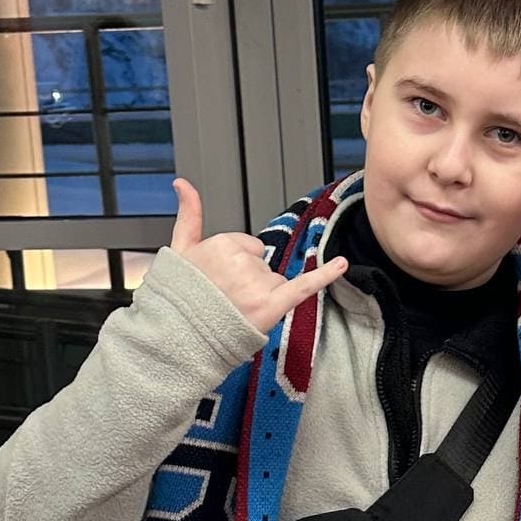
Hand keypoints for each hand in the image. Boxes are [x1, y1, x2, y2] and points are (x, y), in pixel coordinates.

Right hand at [169, 178, 345, 334]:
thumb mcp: (179, 250)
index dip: (235, 265)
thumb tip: (183, 183)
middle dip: (247, 280)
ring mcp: (257, 284)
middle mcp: (242, 262)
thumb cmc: (179, 297)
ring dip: (260, 295)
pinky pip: (305, 285)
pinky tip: (341, 264)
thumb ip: (188, 214)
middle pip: (261, 263)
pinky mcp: (271, 305)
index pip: (247, 246)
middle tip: (223, 298)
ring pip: (274, 280)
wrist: (179, 338)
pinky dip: (325, 275)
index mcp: (221, 244)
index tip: (217, 281)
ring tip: (233, 310)